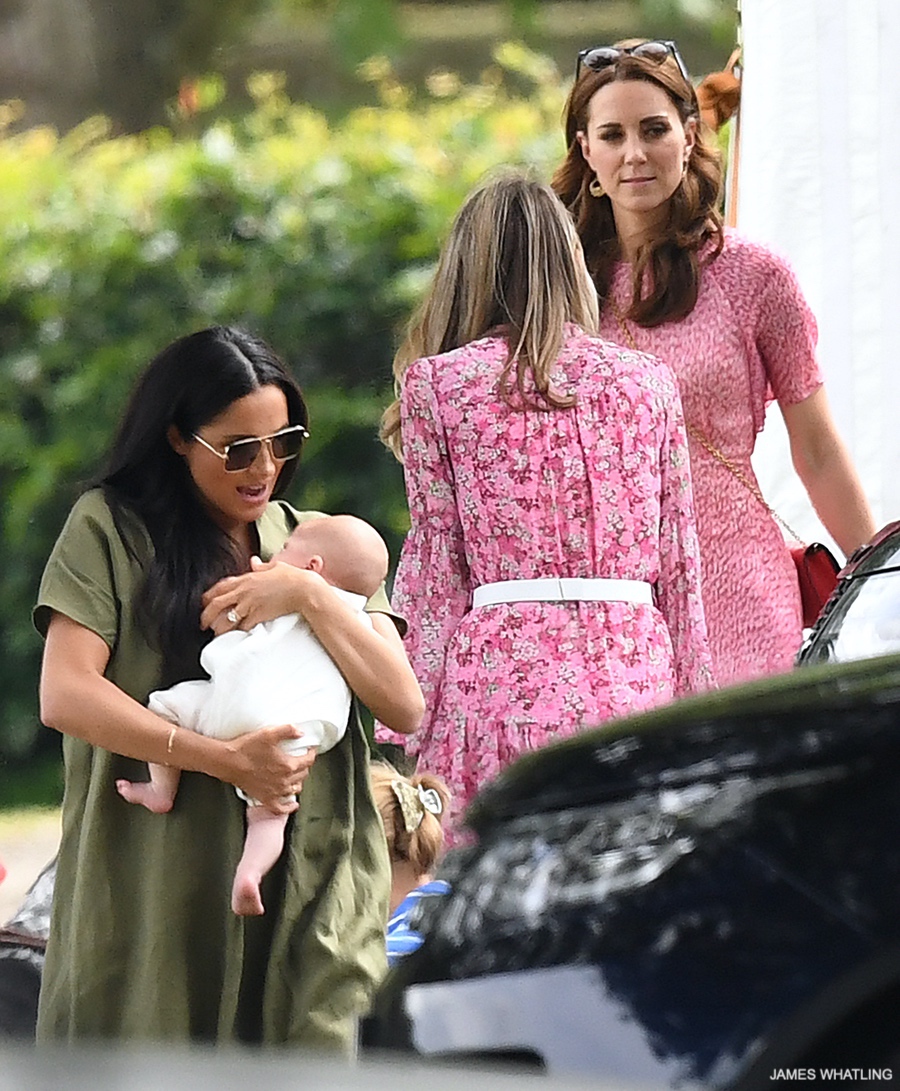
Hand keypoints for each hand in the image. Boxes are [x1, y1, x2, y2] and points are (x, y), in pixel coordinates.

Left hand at [201, 557, 325, 634]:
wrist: (304, 590)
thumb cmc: (293, 577)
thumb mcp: (275, 566)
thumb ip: (261, 566)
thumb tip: (254, 561)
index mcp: (247, 578)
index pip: (220, 587)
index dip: (209, 596)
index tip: (205, 603)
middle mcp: (244, 591)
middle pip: (216, 604)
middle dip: (206, 615)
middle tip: (204, 624)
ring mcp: (250, 604)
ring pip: (226, 618)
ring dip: (219, 627)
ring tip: (217, 633)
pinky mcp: (258, 615)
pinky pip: (243, 626)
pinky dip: (239, 632)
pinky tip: (236, 636)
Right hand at [225, 724, 316, 811]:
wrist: (229, 762)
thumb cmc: (247, 748)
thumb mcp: (269, 733)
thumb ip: (288, 730)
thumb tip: (300, 732)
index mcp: (288, 765)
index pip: (308, 761)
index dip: (311, 754)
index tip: (310, 750)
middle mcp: (284, 781)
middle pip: (303, 775)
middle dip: (305, 766)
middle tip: (302, 760)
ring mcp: (275, 792)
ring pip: (295, 789)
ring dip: (298, 782)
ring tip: (296, 776)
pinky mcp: (265, 799)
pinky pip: (281, 808)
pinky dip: (289, 807)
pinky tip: (292, 804)